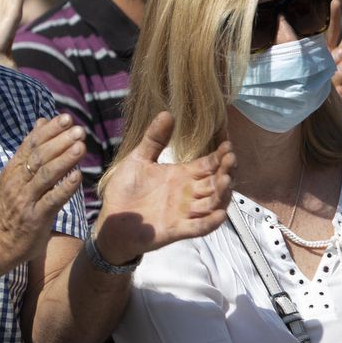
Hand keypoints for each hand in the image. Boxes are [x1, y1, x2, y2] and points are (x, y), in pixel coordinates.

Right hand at [0, 115, 86, 263]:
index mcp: (14, 169)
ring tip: (81, 147)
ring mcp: (25, 199)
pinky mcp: (35, 218)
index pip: (31, 144)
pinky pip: (51, 200)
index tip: (67, 118)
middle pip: (39, 156)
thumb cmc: (12, 206)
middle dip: (60, 141)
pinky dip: (64, 188)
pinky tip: (78, 177)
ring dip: (64, 160)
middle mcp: (17, 181)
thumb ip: (31, 150)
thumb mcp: (16, 175)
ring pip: (45, 175)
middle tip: (79, 130)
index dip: (50, 130)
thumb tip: (42, 121)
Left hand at [95, 112, 234, 263]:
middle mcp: (188, 193)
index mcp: (182, 175)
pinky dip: (209, 222)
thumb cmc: (125, 190)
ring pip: (212, 203)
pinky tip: (219, 214)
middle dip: (226, 171)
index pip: (208, 164)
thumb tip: (167, 113)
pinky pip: (198, 227)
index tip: (227, 145)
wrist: (111, 217)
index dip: (220, 156)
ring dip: (222, 193)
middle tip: (230, 159)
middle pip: (215, 182)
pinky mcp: (176, 229)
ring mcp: (184, 212)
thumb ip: (154, 139)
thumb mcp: (139, 159)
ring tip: (226, 180)